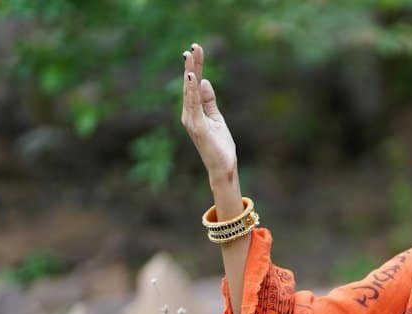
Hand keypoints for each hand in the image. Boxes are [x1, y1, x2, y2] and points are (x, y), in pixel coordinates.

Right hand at [181, 43, 237, 185]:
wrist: (223, 168)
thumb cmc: (219, 146)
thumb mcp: (217, 119)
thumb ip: (209, 101)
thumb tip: (205, 81)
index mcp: (194, 111)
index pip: (194, 85)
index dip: (195, 68)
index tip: (196, 50)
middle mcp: (189, 114)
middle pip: (190, 85)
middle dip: (192, 66)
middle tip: (193, 47)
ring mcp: (191, 120)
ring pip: (190, 92)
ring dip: (190, 73)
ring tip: (190, 56)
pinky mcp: (197, 127)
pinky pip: (194, 105)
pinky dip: (192, 91)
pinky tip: (191, 78)